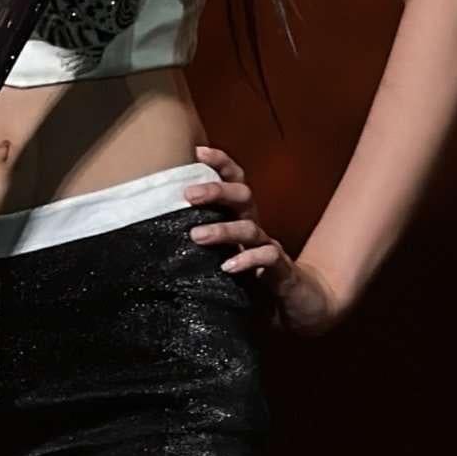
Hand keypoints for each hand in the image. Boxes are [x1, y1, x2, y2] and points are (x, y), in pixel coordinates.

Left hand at [183, 144, 346, 338]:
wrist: (300, 304)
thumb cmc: (253, 275)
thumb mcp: (225, 252)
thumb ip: (202, 240)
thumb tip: (157, 230)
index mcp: (242, 217)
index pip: (234, 181)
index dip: (220, 163)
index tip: (196, 152)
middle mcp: (256, 225)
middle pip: (242, 196)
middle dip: (216, 191)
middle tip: (188, 194)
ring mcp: (269, 247)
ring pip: (249, 228)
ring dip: (223, 230)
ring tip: (196, 236)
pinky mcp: (282, 272)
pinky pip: (267, 258)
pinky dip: (248, 260)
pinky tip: (228, 266)